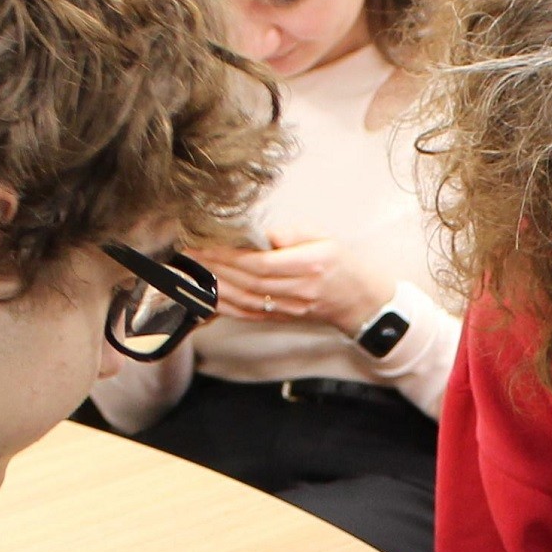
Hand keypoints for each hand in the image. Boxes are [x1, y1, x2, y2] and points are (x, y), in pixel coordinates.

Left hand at [188, 238, 396, 335]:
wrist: (361, 300)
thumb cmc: (342, 263)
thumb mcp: (323, 236)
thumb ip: (290, 234)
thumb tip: (258, 234)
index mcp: (311, 265)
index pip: (261, 263)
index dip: (229, 255)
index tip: (206, 243)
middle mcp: (300, 290)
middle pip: (248, 281)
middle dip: (215, 267)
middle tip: (189, 253)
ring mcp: (291, 307)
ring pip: (245, 300)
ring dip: (216, 286)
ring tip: (193, 271)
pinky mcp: (284, 317)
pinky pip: (250, 313)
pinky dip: (227, 305)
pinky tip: (209, 295)